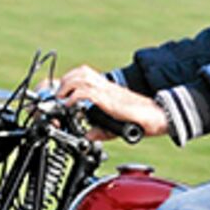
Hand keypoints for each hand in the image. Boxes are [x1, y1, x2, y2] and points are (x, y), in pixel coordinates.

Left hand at [50, 65, 170, 139]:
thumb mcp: (111, 124)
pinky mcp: (107, 98)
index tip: (56, 93)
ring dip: (66, 87)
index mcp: (104, 88)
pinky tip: (69, 106)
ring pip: (79, 78)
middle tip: (57, 96)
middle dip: (63, 83)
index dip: (66, 81)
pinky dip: (74, 98)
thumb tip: (88, 136)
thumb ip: (98, 130)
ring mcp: (105, 90)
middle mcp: (104, 85)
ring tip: (61, 99)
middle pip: (78, 73)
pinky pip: (85, 92)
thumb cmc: (135, 118)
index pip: (81, 76)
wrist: (152, 116)